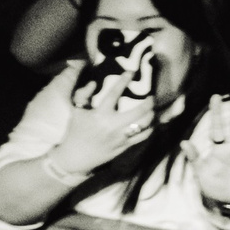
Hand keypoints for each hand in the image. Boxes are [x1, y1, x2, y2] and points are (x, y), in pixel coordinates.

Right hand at [54, 62, 155, 177]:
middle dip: (148, 103)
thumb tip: (94, 83)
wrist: (76, 157)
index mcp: (100, 115)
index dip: (123, 81)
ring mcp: (121, 137)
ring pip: (144, 126)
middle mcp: (113, 126)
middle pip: (138, 112)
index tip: (131, 71)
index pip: (114, 94)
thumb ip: (83, 95)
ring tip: (153, 109)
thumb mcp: (76, 111)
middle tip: (151, 97)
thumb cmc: (75, 132)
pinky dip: (149, 129)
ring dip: (151, 116)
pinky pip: (142, 137)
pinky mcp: (125, 147)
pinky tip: (151, 123)